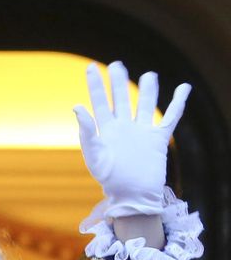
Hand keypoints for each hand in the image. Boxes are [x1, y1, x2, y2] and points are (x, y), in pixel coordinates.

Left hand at [74, 62, 189, 216]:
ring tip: (149, 75)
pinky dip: (178, 103)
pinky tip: (183, 89)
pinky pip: (170, 117)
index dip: (95, 85)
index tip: (90, 67)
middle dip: (119, 82)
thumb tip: (77, 107)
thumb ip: (87, 131)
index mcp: (105, 130)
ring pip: (146, 105)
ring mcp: (141, 132)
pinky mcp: (158, 139)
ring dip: (148, 90)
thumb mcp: (94, 155)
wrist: (132, 195)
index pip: (99, 102)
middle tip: (116, 64)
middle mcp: (123, 127)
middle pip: (121, 99)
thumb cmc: (109, 179)